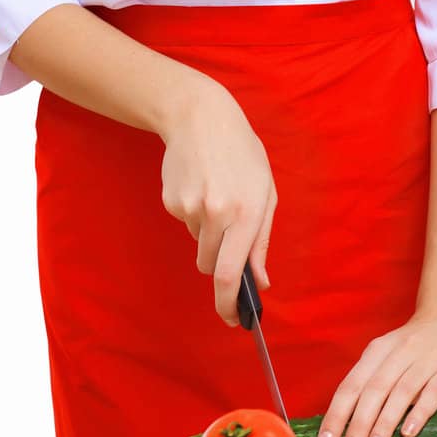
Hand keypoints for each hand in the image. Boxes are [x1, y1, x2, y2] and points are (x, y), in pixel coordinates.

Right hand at [159, 75, 276, 326]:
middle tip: (228, 230)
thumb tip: (261, 282)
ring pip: (199, 245)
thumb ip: (262, 240)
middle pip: (212, 267)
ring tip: (216, 194)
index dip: (230, 304)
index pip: (232, 274)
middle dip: (220, 261)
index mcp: (246, 212)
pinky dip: (193, 213)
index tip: (232, 320)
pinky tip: (200, 184)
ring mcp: (189, 208)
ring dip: (208, 233)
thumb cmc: (242, 154)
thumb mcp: (265, 191)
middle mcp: (216, 213)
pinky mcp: (171, 202)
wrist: (200, 116)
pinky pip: (185, 224)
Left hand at [315, 292, 436, 436]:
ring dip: (384, 423)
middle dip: (358, 423)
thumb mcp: (389, 355)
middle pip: (373, 390)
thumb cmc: (417, 345)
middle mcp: (398, 354)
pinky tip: (408, 433)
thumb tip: (347, 423)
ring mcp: (425, 361)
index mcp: (377, 351)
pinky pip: (432, 393)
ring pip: (400, 393)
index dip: (336, 414)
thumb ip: (372, 382)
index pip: (351, 385)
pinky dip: (419, 412)